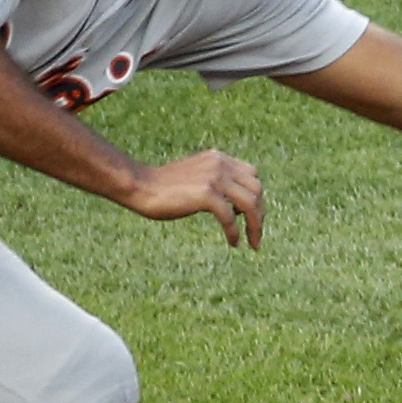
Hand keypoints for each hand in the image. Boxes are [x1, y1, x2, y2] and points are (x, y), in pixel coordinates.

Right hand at [122, 150, 264, 247]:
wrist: (141, 186)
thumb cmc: (163, 187)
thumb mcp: (196, 177)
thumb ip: (215, 183)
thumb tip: (234, 206)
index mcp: (219, 158)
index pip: (252, 176)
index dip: (256, 197)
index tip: (252, 216)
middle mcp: (220, 164)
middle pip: (257, 189)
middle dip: (260, 213)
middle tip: (256, 234)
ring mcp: (214, 178)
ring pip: (250, 203)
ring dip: (255, 226)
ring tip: (253, 243)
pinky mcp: (206, 194)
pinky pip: (230, 217)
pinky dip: (234, 232)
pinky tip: (233, 243)